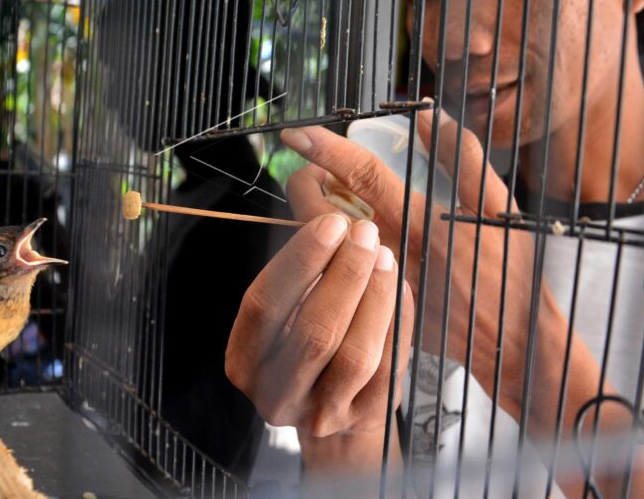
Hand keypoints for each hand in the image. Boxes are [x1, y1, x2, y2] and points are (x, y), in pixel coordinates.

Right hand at [225, 214, 412, 468]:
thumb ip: (297, 282)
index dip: (299, 261)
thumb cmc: (301, 346)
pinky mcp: (364, 419)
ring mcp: (322, 414)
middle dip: (344, 274)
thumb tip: (330, 226)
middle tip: (364, 233)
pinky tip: (399, 286)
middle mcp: (276, 396)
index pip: (264, 306)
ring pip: (355, 354)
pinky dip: (396, 320)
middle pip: (313, 332)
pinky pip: (388, 368)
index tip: (330, 224)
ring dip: (374, 296)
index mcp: (244, 361)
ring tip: (384, 255)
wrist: (329, 415)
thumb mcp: (283, 318)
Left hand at [280, 109, 564, 413]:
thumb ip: (464, 156)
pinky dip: (327, 252)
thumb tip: (427, 115)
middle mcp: (386, 255)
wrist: (512, 343)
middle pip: (319, 212)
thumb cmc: (509, 271)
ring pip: (318, 246)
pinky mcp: (369, 314)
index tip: (296, 131)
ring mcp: (372, 288)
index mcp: (416, 223)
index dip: (325, 148)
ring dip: (314, 216)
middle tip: (317, 170)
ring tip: (333, 201)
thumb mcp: (497, 206)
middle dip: (305, 182)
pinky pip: (329, 277)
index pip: (360, 175)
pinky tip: (343, 242)